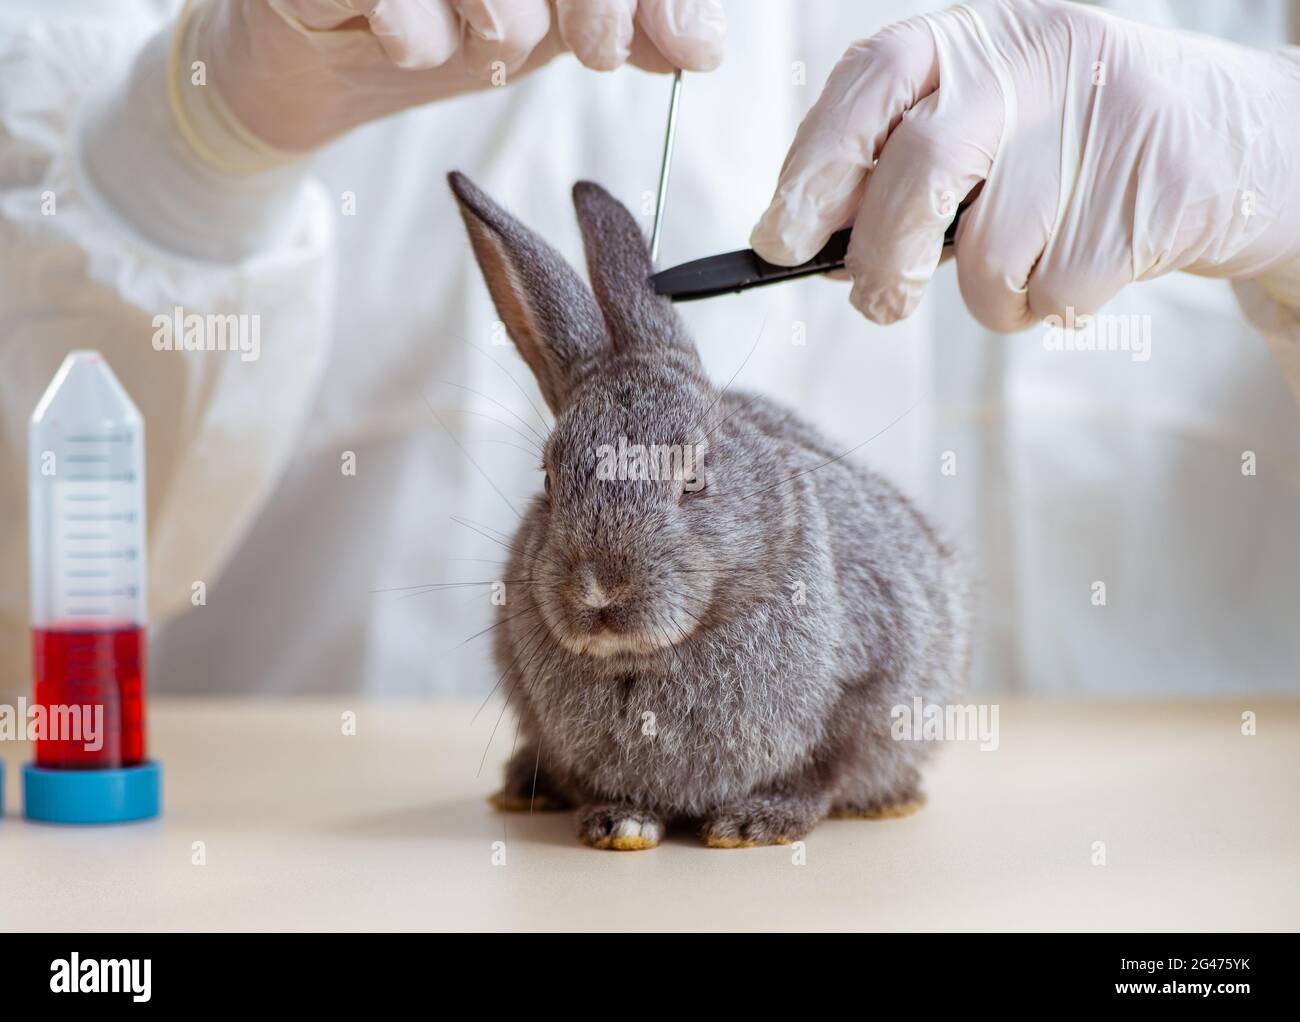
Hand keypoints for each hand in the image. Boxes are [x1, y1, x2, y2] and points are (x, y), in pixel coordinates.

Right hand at [184, 0, 724, 155]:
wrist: (326, 47)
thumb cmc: (450, 11)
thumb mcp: (556, 15)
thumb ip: (626, 20)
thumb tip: (697, 46)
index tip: (683, 48)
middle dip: (597, 6)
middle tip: (595, 54)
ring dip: (505, 28)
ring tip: (482, 44)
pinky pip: (400, 7)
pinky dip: (420, 37)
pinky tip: (409, 39)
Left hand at [750, 0, 1299, 328]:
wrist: (1227, 143)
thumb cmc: (1069, 147)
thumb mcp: (985, 126)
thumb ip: (900, 170)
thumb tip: (812, 245)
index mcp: (977, 39)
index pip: (870, 81)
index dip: (811, 164)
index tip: (777, 240)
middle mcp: (1032, 66)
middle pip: (919, 173)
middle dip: (881, 259)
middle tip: (878, 302)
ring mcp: (1094, 132)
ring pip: (984, 259)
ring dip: (983, 294)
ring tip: (1027, 260)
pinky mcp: (1139, 207)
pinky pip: (1044, 297)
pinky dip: (1042, 307)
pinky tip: (1081, 261)